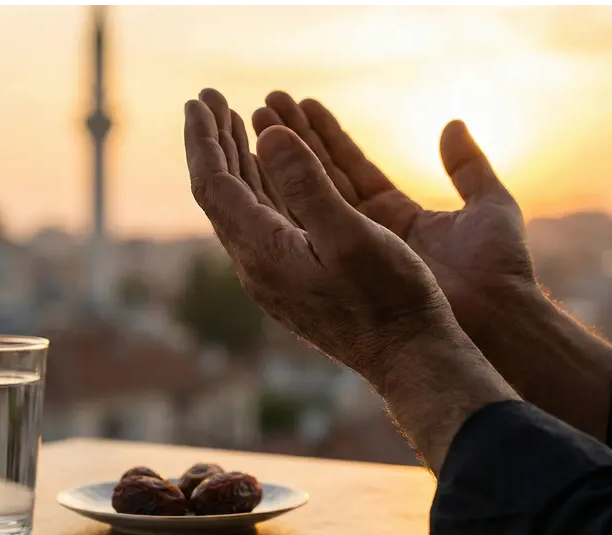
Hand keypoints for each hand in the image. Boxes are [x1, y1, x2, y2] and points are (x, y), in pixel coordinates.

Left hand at [184, 89, 515, 471]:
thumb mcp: (352, 236)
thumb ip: (307, 185)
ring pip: (244, 206)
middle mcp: (258, 266)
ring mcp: (276, 275)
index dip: (205, 139)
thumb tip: (266, 135)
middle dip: (214, 142)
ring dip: (238, 160)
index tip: (201, 98)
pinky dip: (264, 185)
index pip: (215, 185)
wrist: (410, 359)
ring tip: (236, 123)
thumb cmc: (390, 300)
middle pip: (221, 192)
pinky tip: (274, 170)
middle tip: (209, 100)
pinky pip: (267, 220)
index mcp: (263, 253)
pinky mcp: (295, 280)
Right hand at [252, 93, 533, 345]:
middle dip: (295, 140)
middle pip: (324, 177)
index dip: (327, 134)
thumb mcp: (489, 205)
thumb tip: (452, 123)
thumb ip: (468, 166)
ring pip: (310, 196)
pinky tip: (261, 167)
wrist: (496, 324)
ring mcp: (357, 252)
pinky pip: (310, 226)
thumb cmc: (497, 269)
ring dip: (284, 159)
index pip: (353, 165)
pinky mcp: (349, 270)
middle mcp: (372, 232)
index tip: (301, 102)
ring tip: (256, 120)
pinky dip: (287, 196)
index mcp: (400, 214)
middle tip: (266, 104)